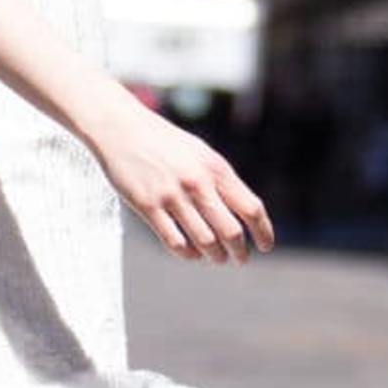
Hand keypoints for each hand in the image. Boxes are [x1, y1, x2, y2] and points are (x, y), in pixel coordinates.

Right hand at [85, 91, 275, 264]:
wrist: (122, 128)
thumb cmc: (165, 144)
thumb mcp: (201, 155)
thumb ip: (221, 181)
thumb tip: (244, 212)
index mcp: (216, 169)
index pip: (251, 208)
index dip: (263, 231)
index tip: (266, 246)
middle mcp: (197, 183)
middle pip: (231, 231)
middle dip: (240, 252)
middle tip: (240, 259)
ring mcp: (172, 195)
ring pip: (205, 242)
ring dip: (215, 256)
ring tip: (217, 258)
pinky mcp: (147, 206)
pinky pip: (174, 242)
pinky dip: (187, 254)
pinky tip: (192, 254)